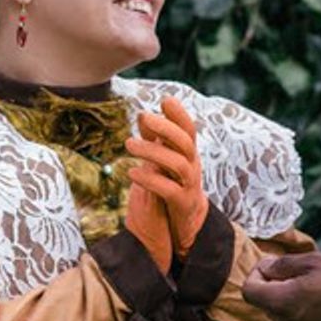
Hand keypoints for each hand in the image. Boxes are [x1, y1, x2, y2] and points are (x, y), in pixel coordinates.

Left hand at [125, 96, 208, 257]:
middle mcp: (192, 165)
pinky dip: (149, 179)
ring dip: (152, 151)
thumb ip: (156, 139)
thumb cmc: (174, 182)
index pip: (188, 129)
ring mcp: (189, 184)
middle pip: (185, 142)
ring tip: (128, 144)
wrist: (187, 220)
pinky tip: (131, 173)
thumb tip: (143, 115)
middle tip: (142, 117)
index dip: (180, 114)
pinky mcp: (181, 203)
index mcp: (188, 152)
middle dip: (165, 127)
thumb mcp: (166, 159)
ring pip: (176, 164)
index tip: (166, 100)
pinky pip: (168, 189)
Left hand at [241, 251, 320, 320]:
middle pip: (270, 307)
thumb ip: (284, 264)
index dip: (258, 274)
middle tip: (308, 279)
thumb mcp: (316, 261)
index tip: (276, 267)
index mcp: (283, 303)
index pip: (249, 290)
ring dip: (298, 309)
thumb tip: (265, 267)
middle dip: (280, 290)